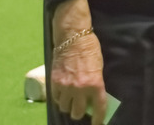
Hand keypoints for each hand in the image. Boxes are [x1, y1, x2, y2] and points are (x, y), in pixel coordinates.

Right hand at [51, 0, 107, 124]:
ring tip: (71, 101)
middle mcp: (79, 88)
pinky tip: (62, 94)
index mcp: (95, 84)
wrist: (72, 37)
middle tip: (82, 108)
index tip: (97, 123)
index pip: (98, 107)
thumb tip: (93, 97)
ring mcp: (65, 86)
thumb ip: (96, 83)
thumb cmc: (90, 49)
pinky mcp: (54, 82)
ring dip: (68, 106)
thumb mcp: (99, 66)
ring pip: (64, 107)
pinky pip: (55, 99)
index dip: (98, 118)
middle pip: (77, 112)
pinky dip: (59, 99)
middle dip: (80, 112)